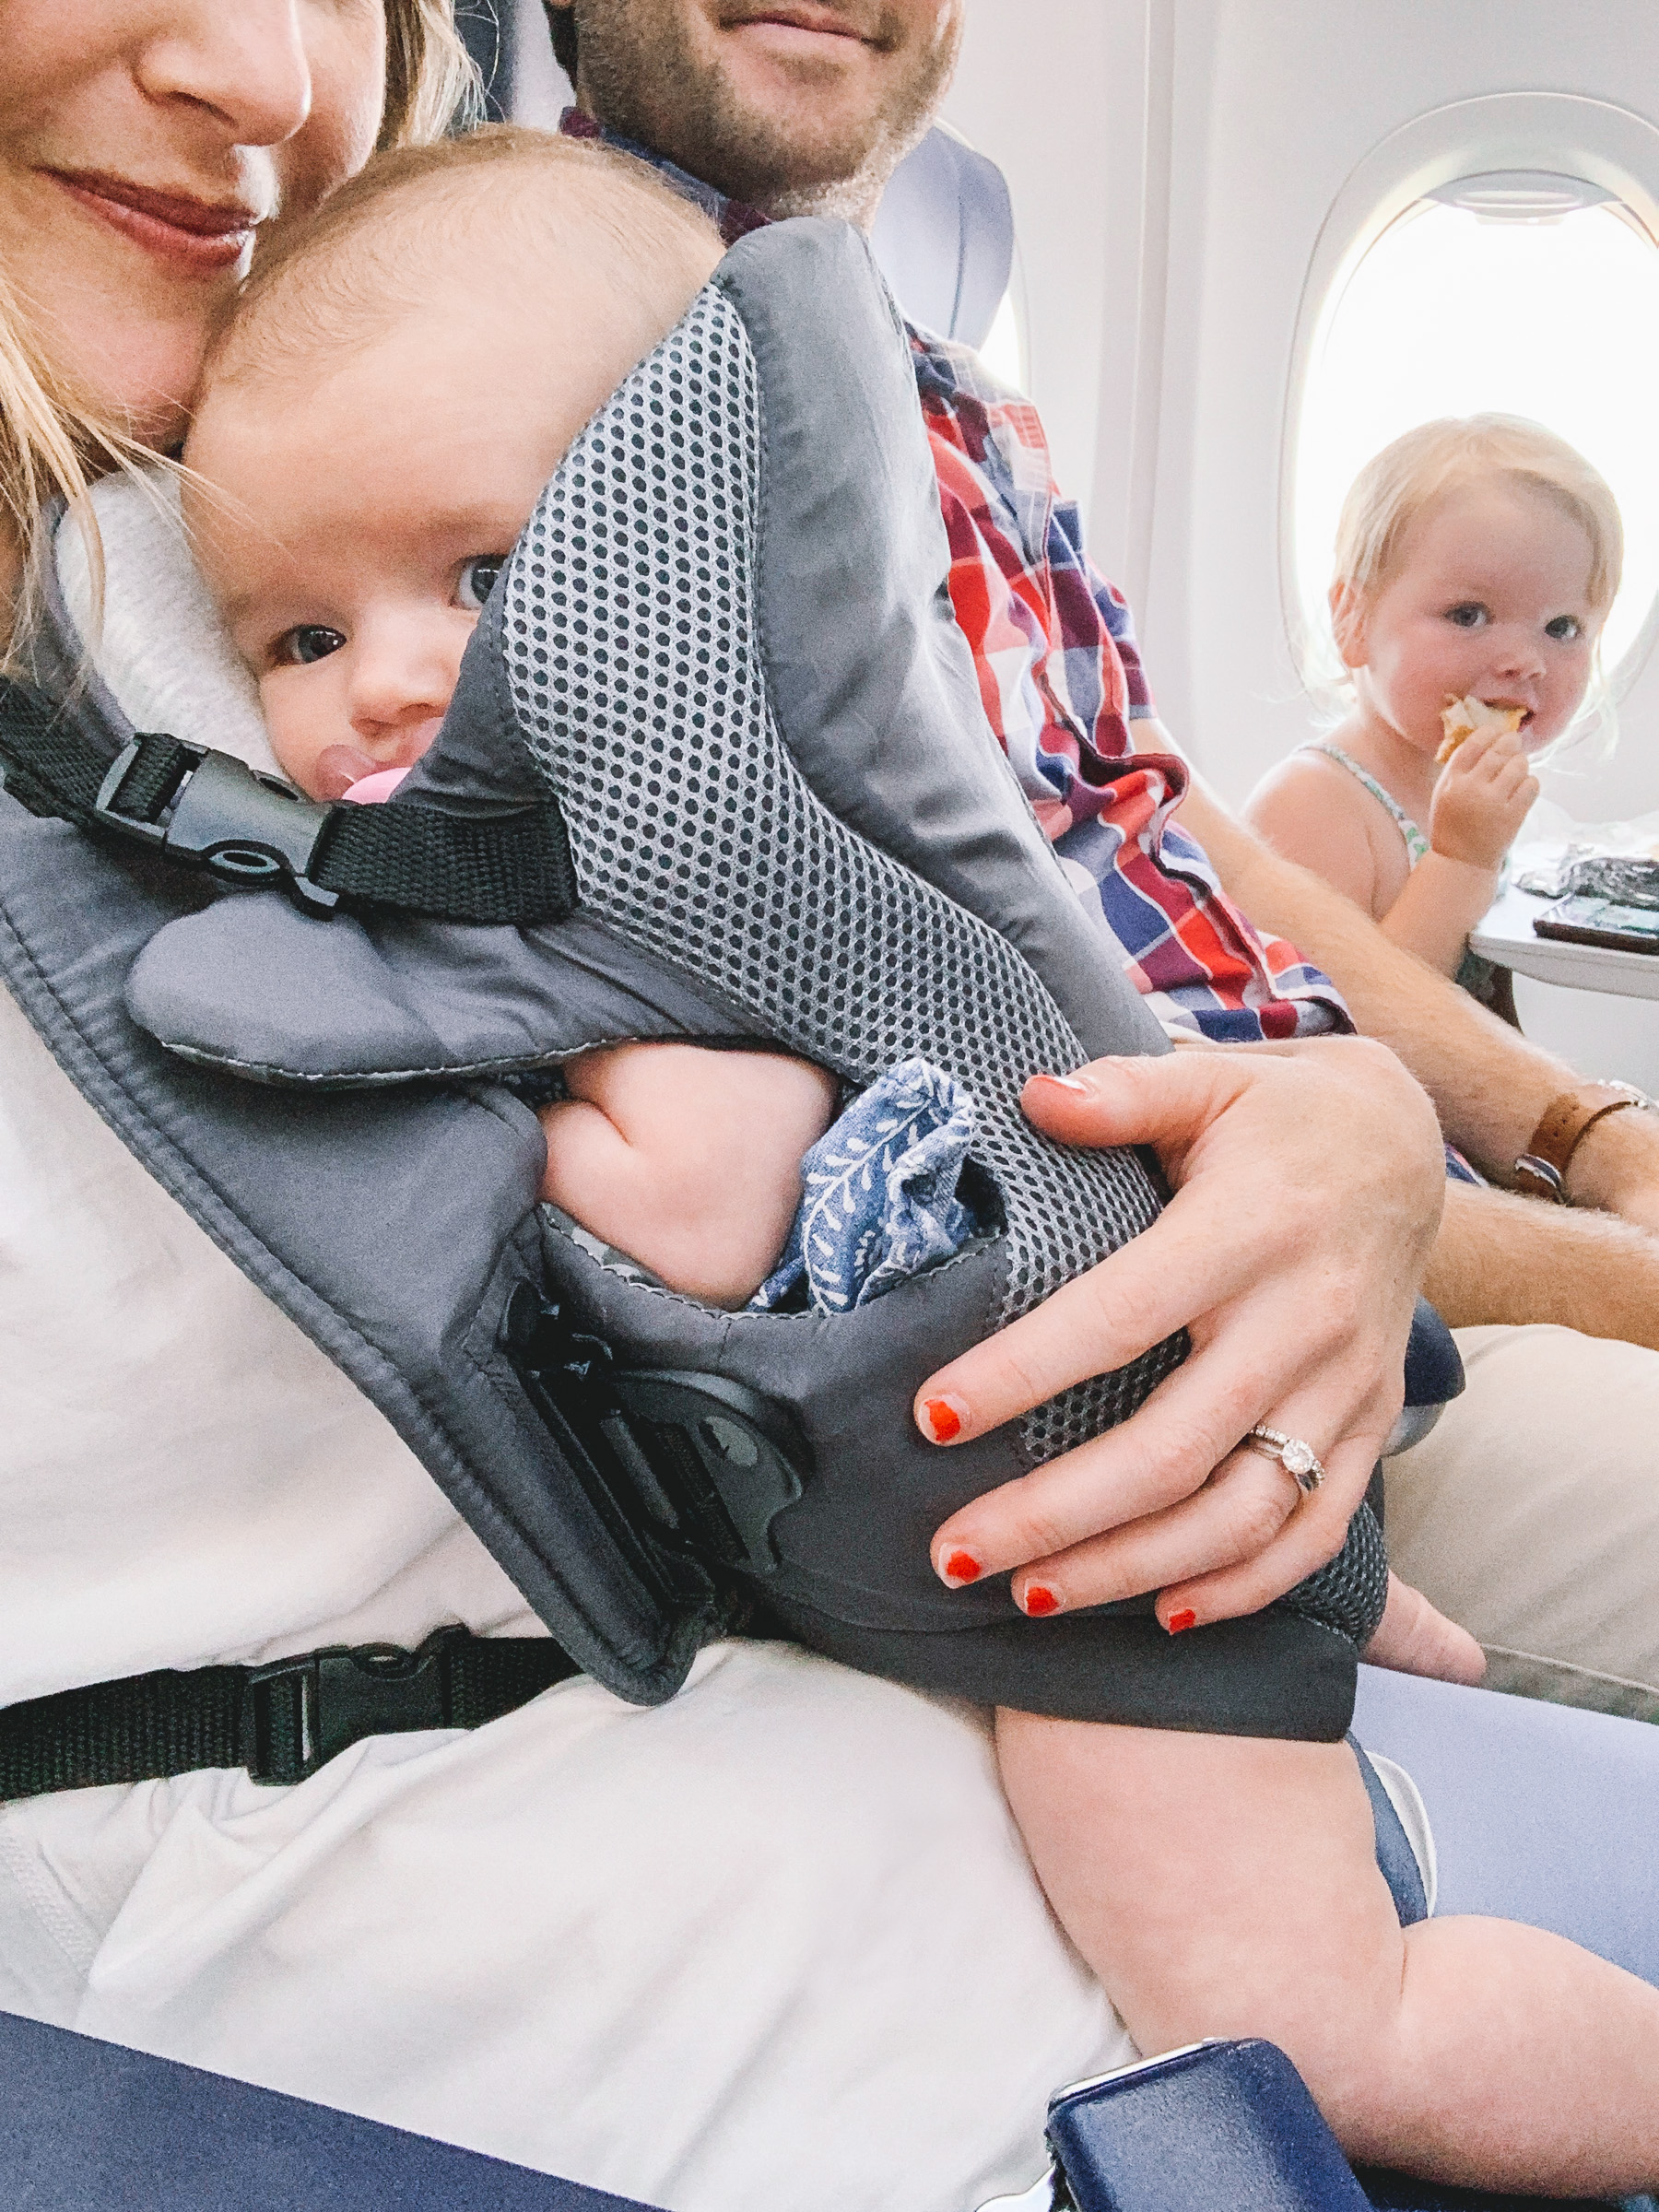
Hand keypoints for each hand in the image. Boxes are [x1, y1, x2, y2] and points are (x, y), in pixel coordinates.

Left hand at [919, 1039, 1444, 1625]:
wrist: (1406, 1146)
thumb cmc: (1275, 1116)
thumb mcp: (1207, 1079)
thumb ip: (1122, 1091)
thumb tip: (1033, 1096)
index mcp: (1250, 1229)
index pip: (1120, 1317)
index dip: (1023, 1374)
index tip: (931, 1416)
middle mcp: (1305, 1319)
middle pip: (1172, 1448)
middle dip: (1055, 1514)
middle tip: (952, 1552)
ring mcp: (1347, 1384)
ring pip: (1241, 1513)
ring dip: (1131, 1568)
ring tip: (1028, 1596)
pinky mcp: (1374, 1425)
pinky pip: (1315, 1530)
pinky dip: (1242, 1586)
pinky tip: (1159, 1612)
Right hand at [1429, 728, 1537, 870]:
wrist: (1462, 862)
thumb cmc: (1451, 826)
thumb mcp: (1444, 794)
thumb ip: (1460, 769)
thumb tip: (1486, 740)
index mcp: (1452, 781)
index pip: (1474, 743)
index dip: (1490, 732)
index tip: (1497, 733)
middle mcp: (1472, 788)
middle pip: (1499, 750)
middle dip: (1511, 743)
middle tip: (1514, 743)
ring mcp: (1494, 802)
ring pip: (1519, 765)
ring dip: (1521, 763)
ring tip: (1517, 770)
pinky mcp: (1513, 815)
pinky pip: (1532, 784)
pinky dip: (1530, 782)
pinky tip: (1523, 787)